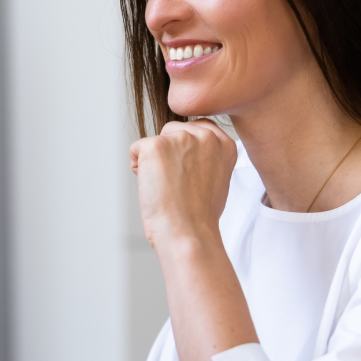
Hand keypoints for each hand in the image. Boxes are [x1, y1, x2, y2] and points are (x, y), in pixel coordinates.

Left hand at [129, 119, 236, 249]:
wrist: (188, 233)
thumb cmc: (199, 215)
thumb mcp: (217, 178)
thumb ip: (207, 156)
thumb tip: (186, 151)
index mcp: (224, 143)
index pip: (197, 128)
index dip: (185, 151)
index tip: (189, 175)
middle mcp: (205, 136)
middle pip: (173, 130)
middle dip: (168, 154)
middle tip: (177, 184)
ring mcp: (181, 138)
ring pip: (155, 141)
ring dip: (154, 162)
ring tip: (167, 187)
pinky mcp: (156, 145)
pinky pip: (136, 149)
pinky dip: (138, 167)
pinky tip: (152, 187)